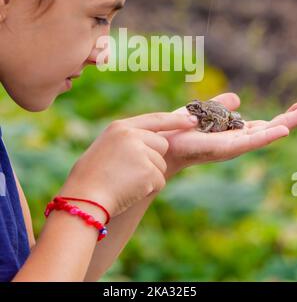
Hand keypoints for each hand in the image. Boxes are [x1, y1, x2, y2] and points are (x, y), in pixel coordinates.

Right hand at [61, 112, 197, 216]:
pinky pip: (159, 180)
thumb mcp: (106, 148)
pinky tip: (130, 190)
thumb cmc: (90, 178)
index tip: (192, 121)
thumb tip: (155, 143)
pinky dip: (148, 188)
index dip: (176, 120)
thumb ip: (128, 141)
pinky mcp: (148, 171)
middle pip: (162, 144)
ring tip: (125, 181)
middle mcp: (132, 135)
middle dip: (154, 159)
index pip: (155, 119)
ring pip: (161, 164)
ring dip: (149, 176)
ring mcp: (141, 152)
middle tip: (129, 171)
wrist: (83, 199)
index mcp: (120, 127)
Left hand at [159, 93, 296, 178]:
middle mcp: (238, 140)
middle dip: (289, 121)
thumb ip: (222, 105)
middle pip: (270, 130)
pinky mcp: (226, 148)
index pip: (265, 125)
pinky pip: (251, 141)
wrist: (164, 142)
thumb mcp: (208, 111)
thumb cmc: (183, 129)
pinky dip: (268, 136)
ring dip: (285, 125)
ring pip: (266, 135)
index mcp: (236, 132)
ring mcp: (234, 145)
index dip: (282, 117)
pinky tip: (283, 130)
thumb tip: (238, 99)